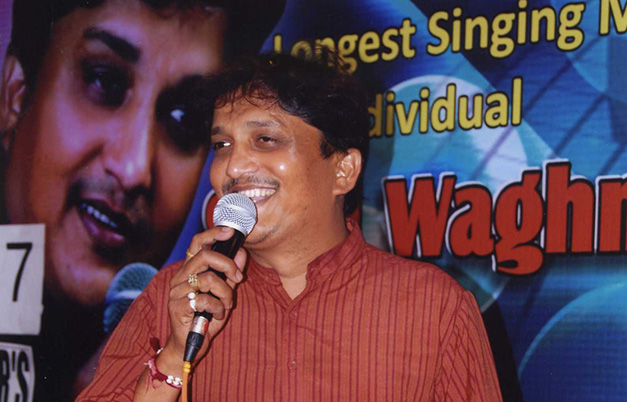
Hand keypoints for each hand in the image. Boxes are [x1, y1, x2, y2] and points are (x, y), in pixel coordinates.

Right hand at [158, 226, 246, 370]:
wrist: (189, 344)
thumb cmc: (206, 317)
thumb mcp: (224, 293)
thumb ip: (231, 273)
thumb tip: (242, 252)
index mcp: (190, 270)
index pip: (197, 243)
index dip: (213, 234)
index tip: (229, 232)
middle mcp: (181, 277)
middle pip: (205, 256)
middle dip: (228, 266)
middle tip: (238, 278)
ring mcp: (178, 291)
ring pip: (209, 279)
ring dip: (225, 293)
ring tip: (226, 305)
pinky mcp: (178, 306)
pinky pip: (205, 299)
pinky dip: (218, 308)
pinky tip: (216, 316)